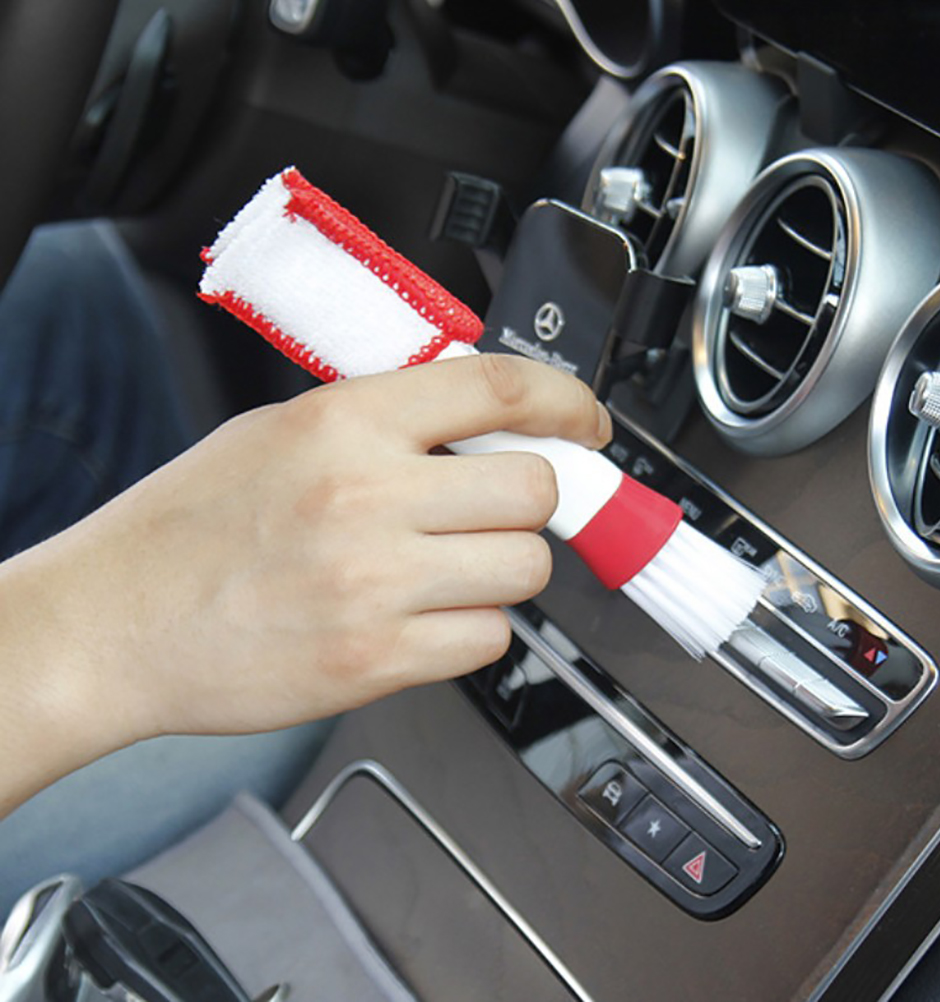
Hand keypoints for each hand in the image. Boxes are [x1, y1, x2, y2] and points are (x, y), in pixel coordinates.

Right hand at [0, 354, 609, 810]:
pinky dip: (474, 629)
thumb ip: (379, 423)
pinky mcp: (376, 660)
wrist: (114, 625)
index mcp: (343, 422)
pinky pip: (488, 640)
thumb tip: (473, 428)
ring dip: (503, 569)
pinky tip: (425, 618)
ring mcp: (376, 585)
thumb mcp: (277, 433)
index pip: (497, 389)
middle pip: (534, 491)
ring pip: (523, 570)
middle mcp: (368, 497)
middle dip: (531, 502)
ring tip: (449, 569)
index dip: (566, 401)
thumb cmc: (185, 529)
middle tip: (500, 510)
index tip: (586, 422)